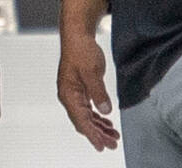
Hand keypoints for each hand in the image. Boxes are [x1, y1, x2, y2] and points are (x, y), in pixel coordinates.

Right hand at [57, 31, 118, 150]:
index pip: (81, 120)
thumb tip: (105, 110)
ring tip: (112, 135)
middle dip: (97, 134)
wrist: (78, 36)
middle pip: (83, 122)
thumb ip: (98, 92)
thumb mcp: (92, 71)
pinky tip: (106, 121)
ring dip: (99, 127)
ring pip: (86, 117)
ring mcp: (74, 94)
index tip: (102, 145)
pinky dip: (97, 117)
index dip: (92, 134)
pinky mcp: (80, 90)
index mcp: (68, 94)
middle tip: (112, 144)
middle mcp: (69, 97)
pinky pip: (88, 109)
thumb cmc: (81, 50)